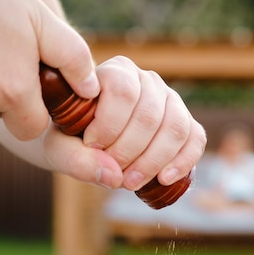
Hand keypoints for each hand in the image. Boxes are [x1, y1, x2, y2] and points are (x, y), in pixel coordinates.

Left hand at [70, 56, 205, 189]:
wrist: (88, 143)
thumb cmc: (71, 138)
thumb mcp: (58, 147)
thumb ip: (75, 159)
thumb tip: (114, 176)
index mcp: (116, 72)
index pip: (123, 91)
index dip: (109, 124)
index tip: (91, 147)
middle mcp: (147, 81)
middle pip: (149, 115)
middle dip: (129, 151)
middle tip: (110, 173)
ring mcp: (171, 101)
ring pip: (174, 127)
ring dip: (153, 161)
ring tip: (131, 182)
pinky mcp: (186, 123)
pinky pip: (195, 138)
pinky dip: (183, 161)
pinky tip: (164, 179)